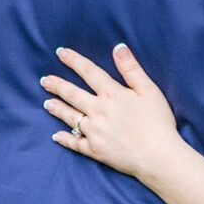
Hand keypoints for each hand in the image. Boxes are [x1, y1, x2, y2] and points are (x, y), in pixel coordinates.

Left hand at [42, 45, 180, 184]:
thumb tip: (118, 47)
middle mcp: (97, 111)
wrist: (157, 156)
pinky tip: (56, 136)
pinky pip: (75, 143)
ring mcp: (93, 132)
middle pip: (72, 94)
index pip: (88, 72)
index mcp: (111, 94)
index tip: (60, 52)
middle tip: (45, 80)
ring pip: (70, 117)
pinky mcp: (94, 150)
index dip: (74, 60)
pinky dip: (64, 139)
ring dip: (57, 109)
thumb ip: (131, 69)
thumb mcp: (149, 90)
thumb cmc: (158, 122)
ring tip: (47, 103)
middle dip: (57, 85)